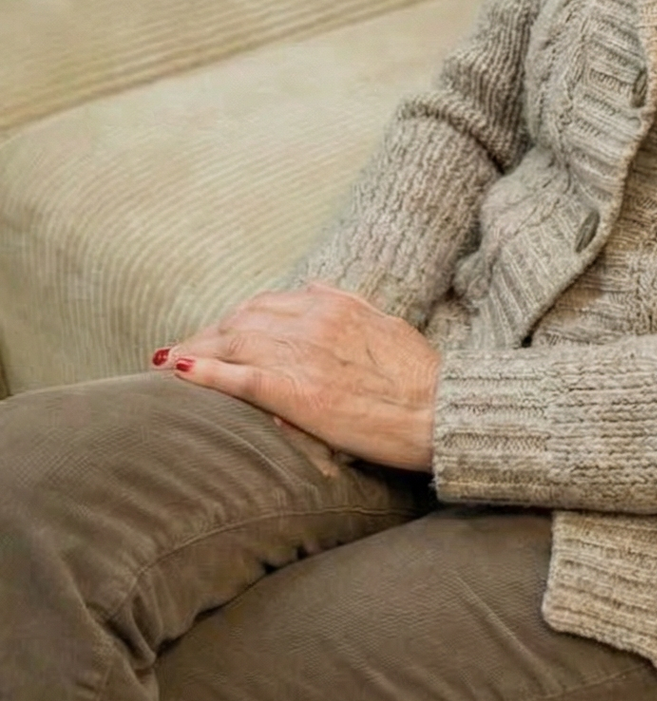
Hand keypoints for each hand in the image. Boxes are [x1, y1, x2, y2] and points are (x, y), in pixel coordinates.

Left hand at [158, 282, 439, 471]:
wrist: (443, 410)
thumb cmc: (425, 380)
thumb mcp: (390, 328)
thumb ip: (351, 309)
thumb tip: (319, 290)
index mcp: (338, 305)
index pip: (270, 303)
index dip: (239, 318)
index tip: (222, 331)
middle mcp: (315, 319)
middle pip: (243, 318)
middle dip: (210, 332)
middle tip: (186, 349)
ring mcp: (302, 353)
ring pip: (231, 341)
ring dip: (195, 349)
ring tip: (168, 360)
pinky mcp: (293, 390)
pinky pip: (234, 375)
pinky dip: (201, 371)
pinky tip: (175, 370)